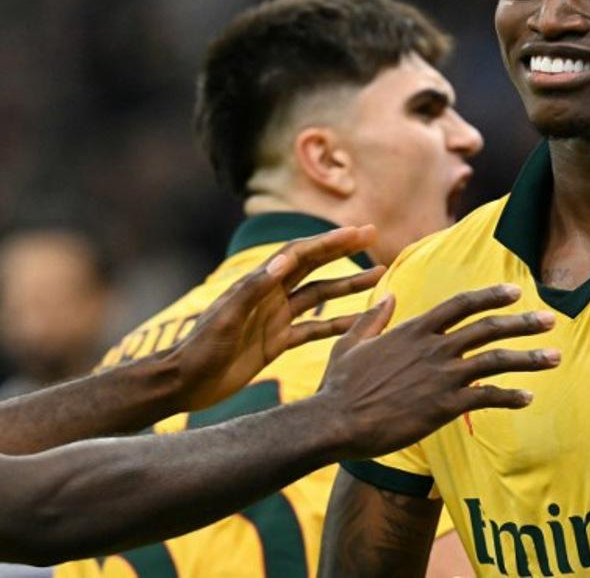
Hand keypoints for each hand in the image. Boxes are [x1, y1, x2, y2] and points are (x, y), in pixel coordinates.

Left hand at [167, 226, 385, 411]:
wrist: (183, 384)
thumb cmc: (199, 351)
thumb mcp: (226, 320)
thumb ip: (253, 290)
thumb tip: (286, 259)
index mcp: (260, 285)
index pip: (301, 254)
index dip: (330, 242)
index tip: (357, 232)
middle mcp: (271, 296)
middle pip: (315, 266)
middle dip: (344, 251)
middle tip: (374, 235)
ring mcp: (276, 318)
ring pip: (320, 296)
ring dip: (348, 285)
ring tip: (379, 276)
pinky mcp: (278, 342)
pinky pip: (315, 329)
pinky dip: (338, 325)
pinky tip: (360, 324)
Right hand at [316, 284, 558, 459]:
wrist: (335, 421)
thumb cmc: (340, 385)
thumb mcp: (352, 342)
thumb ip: (373, 317)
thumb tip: (387, 295)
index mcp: (414, 330)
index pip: (461, 304)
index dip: (490, 296)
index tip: (515, 292)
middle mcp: (433, 348)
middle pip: (488, 328)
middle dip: (523, 322)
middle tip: (551, 320)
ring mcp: (441, 376)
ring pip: (495, 360)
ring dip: (528, 358)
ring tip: (554, 358)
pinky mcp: (443, 406)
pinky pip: (486, 397)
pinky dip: (510, 396)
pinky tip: (526, 398)